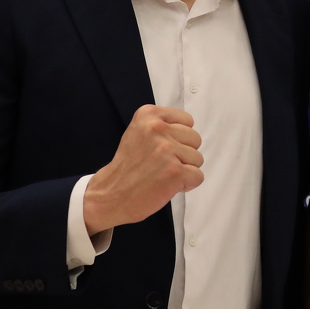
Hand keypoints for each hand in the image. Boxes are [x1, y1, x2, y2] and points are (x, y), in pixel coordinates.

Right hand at [83, 106, 202, 234]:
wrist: (111, 194)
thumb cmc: (128, 167)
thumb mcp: (138, 132)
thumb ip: (161, 126)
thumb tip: (188, 132)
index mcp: (148, 115)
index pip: (187, 121)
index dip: (179, 138)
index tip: (163, 148)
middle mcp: (158, 129)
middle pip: (195, 139)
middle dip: (184, 154)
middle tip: (162, 164)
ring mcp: (167, 150)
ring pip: (198, 158)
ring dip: (185, 169)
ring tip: (163, 174)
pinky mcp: (175, 171)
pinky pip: (198, 176)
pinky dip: (187, 184)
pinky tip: (168, 184)